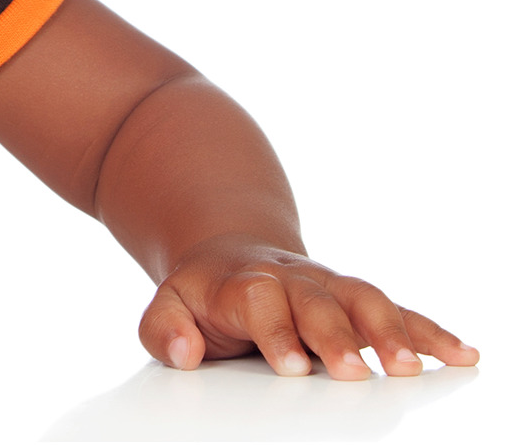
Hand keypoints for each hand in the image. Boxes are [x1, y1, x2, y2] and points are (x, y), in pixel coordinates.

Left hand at [140, 235, 478, 379]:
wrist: (231, 252)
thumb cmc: (204, 295)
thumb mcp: (169, 305)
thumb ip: (163, 328)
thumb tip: (182, 351)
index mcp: (243, 284)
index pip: (259, 301)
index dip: (275, 331)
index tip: (291, 365)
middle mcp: (292, 280)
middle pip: (317, 301)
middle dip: (337, 335)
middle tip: (354, 372)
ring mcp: (328, 287)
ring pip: (363, 298)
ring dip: (389, 330)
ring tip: (409, 368)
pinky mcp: (358, 300)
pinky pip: (399, 311)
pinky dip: (430, 331)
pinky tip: (462, 354)